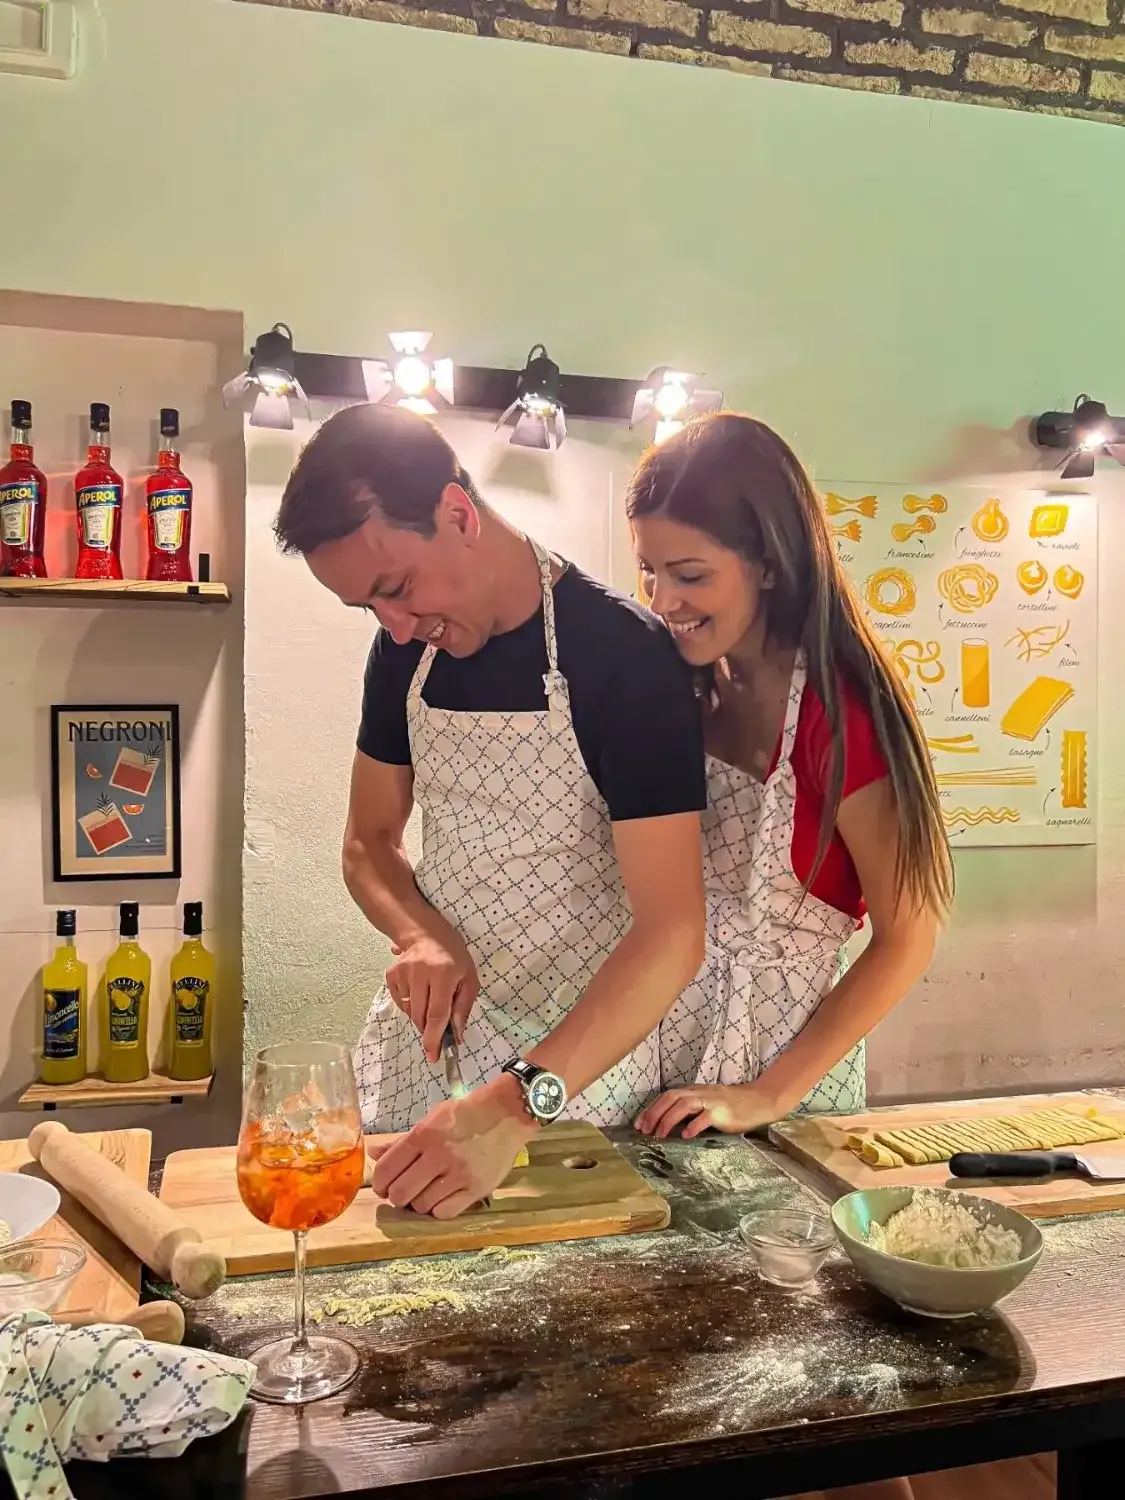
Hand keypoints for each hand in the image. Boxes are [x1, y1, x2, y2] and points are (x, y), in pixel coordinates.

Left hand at [370, 1077, 534, 1218]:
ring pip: (422, 1205)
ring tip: (424, 1192)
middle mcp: (439, 1155)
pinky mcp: (477, 1189)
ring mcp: (459, 1174)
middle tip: (401, 1192)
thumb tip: (373, 1155)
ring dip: (418, 1202)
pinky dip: (437, 1209)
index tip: (382, 1186)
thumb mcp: (430, 1119)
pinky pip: (445, 1212)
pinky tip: (440, 1198)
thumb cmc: (465, 1114)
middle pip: (401, 1192)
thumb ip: (401, 1141)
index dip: (379, 1183)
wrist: (506, 1113)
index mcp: (424, 1135)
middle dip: (396, 1196)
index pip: (388, 1168)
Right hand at [385, 928, 478, 1062]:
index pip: (437, 1013)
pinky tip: (419, 992)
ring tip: (430, 1001)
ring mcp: (403, 973)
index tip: (433, 1056)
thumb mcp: (469, 979)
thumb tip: (456, 1036)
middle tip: (436, 1032)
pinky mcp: (391, 974)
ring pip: (409, 1011)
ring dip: (420, 1016)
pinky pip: (400, 1003)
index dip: (434, 1037)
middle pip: (420, 1016)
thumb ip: (463, 1008)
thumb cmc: (454, 957)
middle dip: (428, 1030)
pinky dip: (410, 1005)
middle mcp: (421, 973)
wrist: (426, 933)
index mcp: (444, 974)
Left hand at [635, 1080, 788, 1139]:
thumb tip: (667, 1123)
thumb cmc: (730, 1105)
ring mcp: (711, 1102)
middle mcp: (699, 1093)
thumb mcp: (706, 1103)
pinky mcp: (723, 1113)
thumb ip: (689, 1110)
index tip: (638, 1124)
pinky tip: (685, 1136)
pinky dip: (693, 1126)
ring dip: (668, 1119)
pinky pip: (705, 1117)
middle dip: (654, 1113)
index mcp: (693, 1091)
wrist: (758, 1101)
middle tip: (644, 1131)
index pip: (666, 1096)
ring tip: (659, 1135)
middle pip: (671, 1098)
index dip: (651, 1109)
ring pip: (684, 1105)